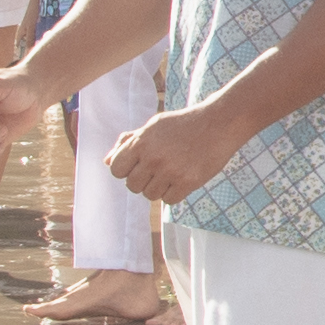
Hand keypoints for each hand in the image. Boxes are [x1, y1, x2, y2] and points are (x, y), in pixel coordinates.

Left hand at [107, 99, 247, 203]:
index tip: (139, 165)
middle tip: (157, 170)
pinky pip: (168, 200)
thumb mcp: (153, 126)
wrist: (218, 123)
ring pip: (150, 195)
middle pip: (132, 186)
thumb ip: (128, 142)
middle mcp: (153, 157)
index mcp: (141, 141)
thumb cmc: (183, 124)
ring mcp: (171, 170)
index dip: (125, 170)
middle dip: (142, 181)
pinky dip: (174, 193)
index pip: (116, 169)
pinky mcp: (188, 182)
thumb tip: (106, 161)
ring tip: (171, 173)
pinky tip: (182, 178)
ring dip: (158, 188)